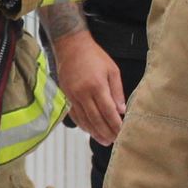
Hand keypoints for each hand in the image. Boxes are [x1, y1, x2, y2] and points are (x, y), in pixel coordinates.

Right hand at [51, 29, 125, 144]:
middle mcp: (83, 93)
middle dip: (106, 132)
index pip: (108, 111)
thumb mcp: (112, 70)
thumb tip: (121, 110)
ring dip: (94, 132)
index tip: (122, 132)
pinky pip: (74, 115)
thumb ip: (117, 91)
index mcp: (97, 85)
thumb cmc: (94, 56)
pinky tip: (90, 131)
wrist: (71, 46)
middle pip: (96, 119)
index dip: (115, 124)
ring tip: (104, 140)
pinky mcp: (66, 96)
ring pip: (84, 120)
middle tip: (114, 141)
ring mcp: (72, 96)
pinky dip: (83, 125)